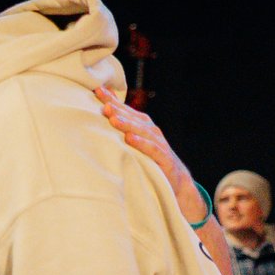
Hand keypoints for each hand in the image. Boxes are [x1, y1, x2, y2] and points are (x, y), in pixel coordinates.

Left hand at [96, 86, 207, 226]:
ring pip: (142, 131)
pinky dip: (142, 144)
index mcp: (142, 126)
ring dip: (127, 124)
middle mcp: (151, 132)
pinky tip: (130, 139)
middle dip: (118, 109)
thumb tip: (97, 117)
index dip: (113, 100)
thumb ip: (120, 132)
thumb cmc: (150, 161)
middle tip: (103, 103)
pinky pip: (152, 150)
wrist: (177, 184)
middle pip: (133, 117)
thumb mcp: (134, 145)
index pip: (125, 110)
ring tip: (113, 119)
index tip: (97, 90)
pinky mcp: (164, 160)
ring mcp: (159, 145)